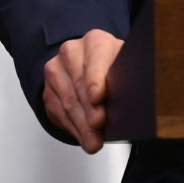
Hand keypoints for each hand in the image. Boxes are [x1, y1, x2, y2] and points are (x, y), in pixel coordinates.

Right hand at [43, 28, 123, 152]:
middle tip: (98, 125)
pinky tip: (84, 137)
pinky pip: (58, 113)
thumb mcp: (124, 65)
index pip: (95, 58)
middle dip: (89, 109)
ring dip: (82, 125)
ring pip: (67, 102)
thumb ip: (127, 77)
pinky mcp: (48, 90)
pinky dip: (74, 128)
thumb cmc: (111, 66)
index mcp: (96, 41)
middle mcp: (72, 51)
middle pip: (79, 84)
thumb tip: (135, 100)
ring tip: (94, 140)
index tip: (98, 96)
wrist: (87, 64)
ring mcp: (56, 70)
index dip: (95, 79)